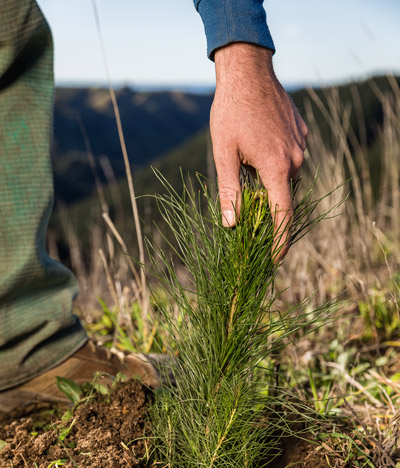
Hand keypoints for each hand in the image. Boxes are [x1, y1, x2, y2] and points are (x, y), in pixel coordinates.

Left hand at [211, 43, 307, 260]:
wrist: (248, 71)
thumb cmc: (230, 112)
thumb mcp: (224, 154)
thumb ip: (229, 192)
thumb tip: (231, 225)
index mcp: (276, 168)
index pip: (282, 216)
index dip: (279, 241)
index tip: (275, 259)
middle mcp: (295, 159)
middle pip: (283, 195)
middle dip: (267, 205)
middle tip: (245, 203)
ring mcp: (301, 145)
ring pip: (286, 176)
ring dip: (270, 179)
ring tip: (247, 161)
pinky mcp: (301, 133)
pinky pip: (290, 157)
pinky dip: (276, 161)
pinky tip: (258, 144)